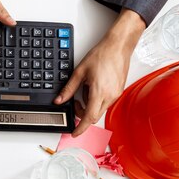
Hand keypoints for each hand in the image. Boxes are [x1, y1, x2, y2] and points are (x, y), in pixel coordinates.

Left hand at [54, 9, 145, 136]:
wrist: (119, 46)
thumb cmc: (102, 55)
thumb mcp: (80, 72)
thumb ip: (68, 89)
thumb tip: (60, 100)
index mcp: (99, 93)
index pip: (89, 118)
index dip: (80, 128)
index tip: (74, 133)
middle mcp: (110, 96)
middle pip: (94, 115)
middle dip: (82, 114)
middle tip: (74, 103)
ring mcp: (116, 94)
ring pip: (99, 109)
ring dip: (89, 105)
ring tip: (85, 88)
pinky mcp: (118, 91)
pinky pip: (105, 102)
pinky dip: (96, 99)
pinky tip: (93, 86)